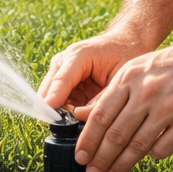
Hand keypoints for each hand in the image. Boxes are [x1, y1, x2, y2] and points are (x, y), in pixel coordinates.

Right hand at [39, 27, 155, 113]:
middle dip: (55, 111)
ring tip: (78, 123)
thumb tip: (78, 115)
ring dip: (61, 113)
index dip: (54, 99)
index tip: (48, 116)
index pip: (62, 79)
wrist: (125, 42)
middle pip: (49, 91)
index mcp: (78, 55)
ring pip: (51, 99)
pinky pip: (60, 103)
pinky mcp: (63, 83)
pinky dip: (67, 112)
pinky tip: (80, 116)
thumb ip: (101, 98)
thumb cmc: (125, 54)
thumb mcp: (120, 77)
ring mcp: (60, 72)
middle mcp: (64, 62)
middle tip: (68, 129)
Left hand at [71, 33, 172, 171]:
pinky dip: (152, 156)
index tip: (80, 156)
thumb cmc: (171, 65)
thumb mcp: (137, 69)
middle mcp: (147, 92)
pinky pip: (162, 148)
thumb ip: (110, 93)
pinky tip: (147, 157)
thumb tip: (80, 114)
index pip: (101, 115)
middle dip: (101, 159)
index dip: (88, 140)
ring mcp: (169, 108)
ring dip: (121, 165)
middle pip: (116, 134)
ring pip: (137, 146)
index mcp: (130, 77)